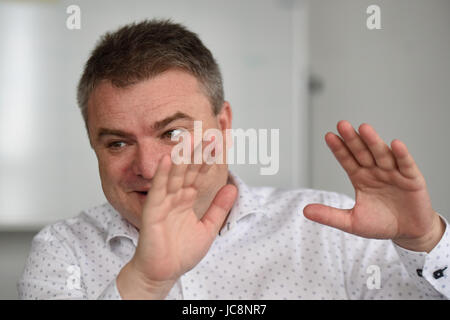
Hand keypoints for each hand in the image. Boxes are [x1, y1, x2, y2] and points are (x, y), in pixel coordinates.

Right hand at [117, 149, 236, 298]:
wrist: (163, 272)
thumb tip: (233, 188)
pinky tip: (166, 159)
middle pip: (189, 170)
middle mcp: (177, 197)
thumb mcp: (208, 228)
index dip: (210, 159)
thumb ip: (219, 208)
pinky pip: (157, 190)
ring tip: (189, 139)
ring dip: (181, 158)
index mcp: (189, 199)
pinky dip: (161, 175)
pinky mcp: (153, 211)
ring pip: (174, 175)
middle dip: (199, 153)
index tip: (219, 143)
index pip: (201, 174)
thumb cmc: (181, 252)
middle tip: (209, 134)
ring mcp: (164, 202)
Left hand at [303, 120, 444, 252]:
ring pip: (381, 154)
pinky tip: (395, 144)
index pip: (347, 160)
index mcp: (360, 178)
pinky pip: (406, 165)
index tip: (329, 136)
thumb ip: (329, 215)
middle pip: (362, 153)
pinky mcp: (412, 179)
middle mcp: (375, 172)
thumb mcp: (351, 222)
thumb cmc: (381, 224)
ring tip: (364, 129)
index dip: (339, 149)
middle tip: (342, 125)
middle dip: (352, 139)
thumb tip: (305, 210)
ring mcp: (393, 173)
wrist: (408, 233)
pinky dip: (401, 155)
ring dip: (373, 141)